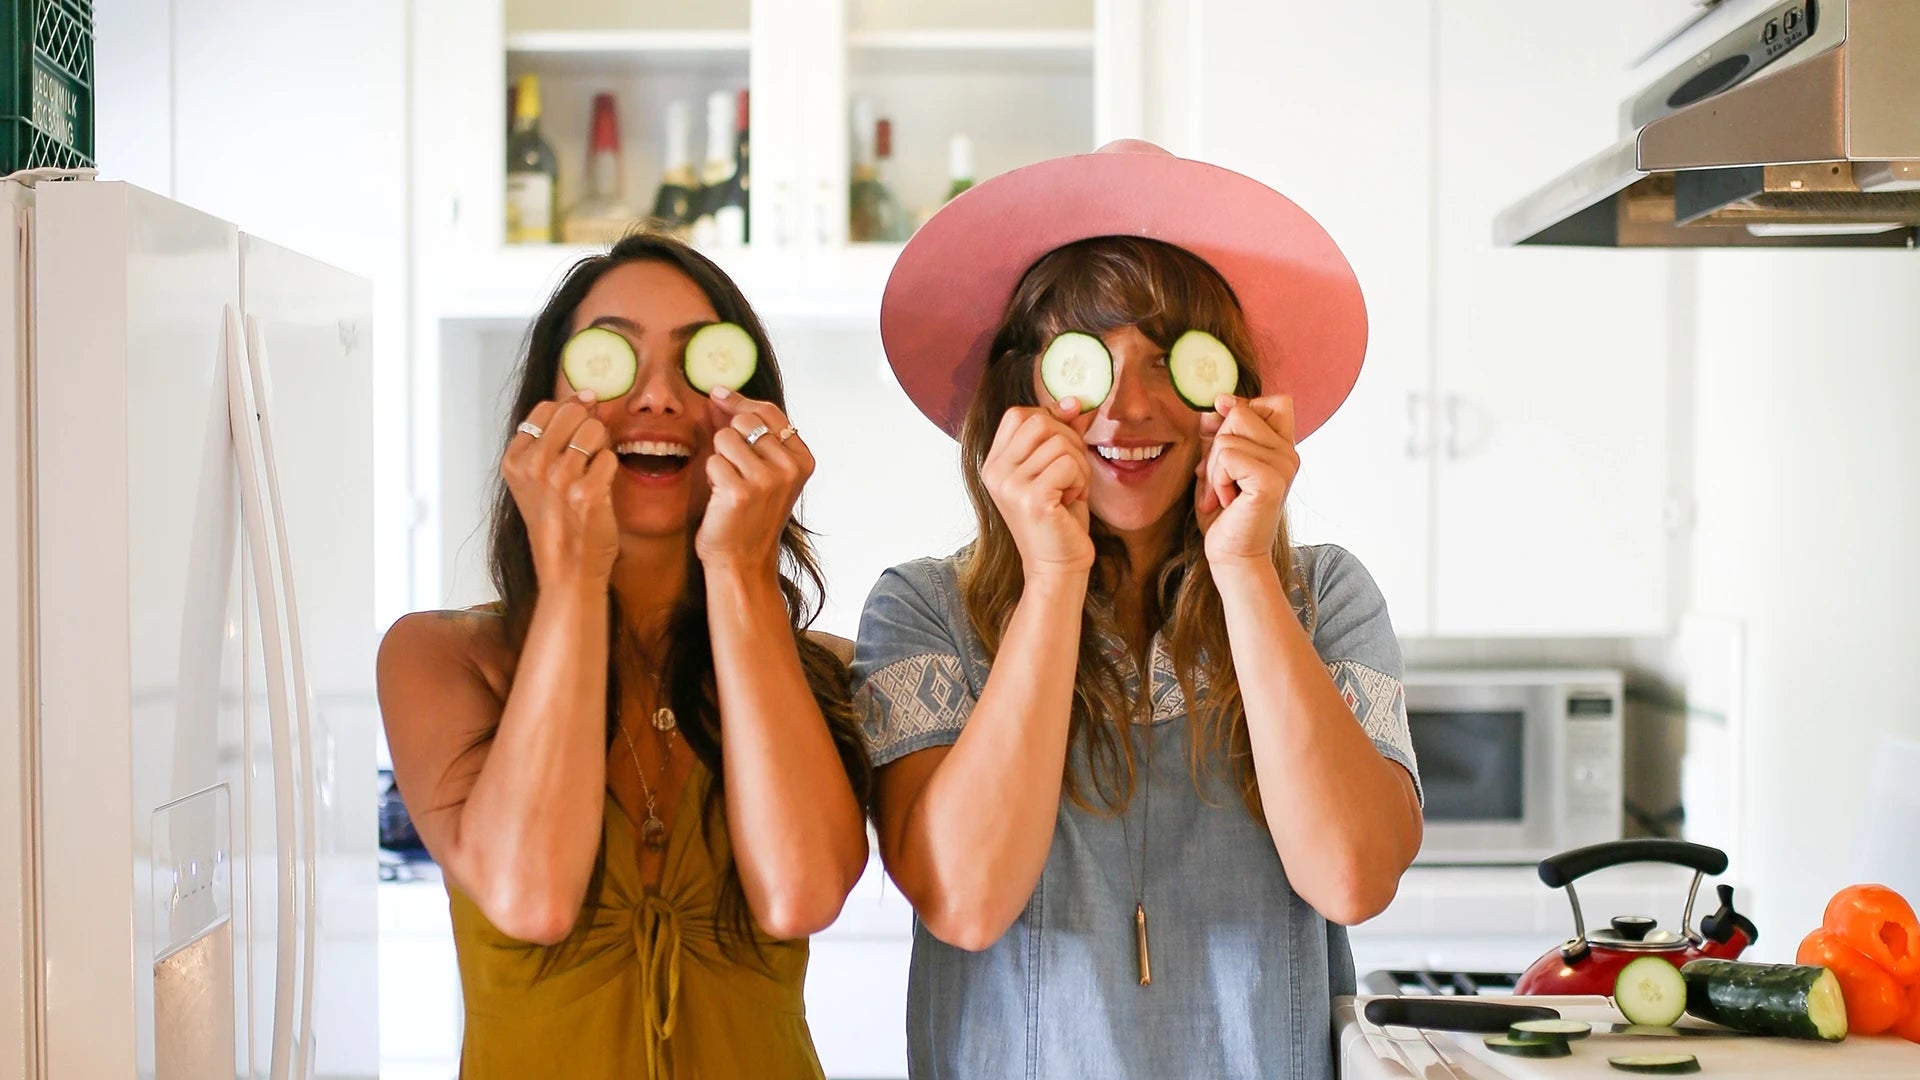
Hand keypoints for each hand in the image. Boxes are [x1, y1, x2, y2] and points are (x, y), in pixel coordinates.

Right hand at [502, 394, 619, 590]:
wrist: (567, 570)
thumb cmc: (556, 524)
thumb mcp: (536, 480)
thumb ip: (551, 439)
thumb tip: (585, 398)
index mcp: (515, 460)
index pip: (546, 408)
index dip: (570, 410)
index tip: (578, 425)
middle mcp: (533, 466)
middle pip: (572, 412)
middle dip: (588, 425)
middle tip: (587, 454)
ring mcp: (559, 478)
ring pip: (594, 430)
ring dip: (601, 447)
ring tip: (592, 472)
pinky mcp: (587, 492)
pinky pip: (610, 456)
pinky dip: (611, 470)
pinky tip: (600, 489)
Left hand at [695, 388, 814, 573]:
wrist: (742, 560)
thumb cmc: (750, 516)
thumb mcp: (764, 471)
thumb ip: (749, 433)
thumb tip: (720, 395)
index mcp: (802, 460)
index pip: (769, 412)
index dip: (740, 401)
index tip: (718, 395)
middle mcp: (789, 468)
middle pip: (745, 422)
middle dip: (730, 437)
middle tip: (734, 467)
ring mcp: (767, 479)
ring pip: (725, 438)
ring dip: (720, 458)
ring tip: (729, 484)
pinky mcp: (740, 491)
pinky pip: (712, 461)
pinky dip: (711, 477)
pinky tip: (721, 497)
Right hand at [982, 400, 1093, 577]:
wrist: (1057, 565)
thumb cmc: (1059, 518)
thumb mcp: (1057, 469)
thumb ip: (1061, 434)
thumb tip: (1075, 401)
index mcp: (994, 464)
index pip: (1018, 414)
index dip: (1049, 418)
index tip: (1065, 438)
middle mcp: (996, 473)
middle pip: (1040, 422)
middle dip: (1069, 441)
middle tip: (1072, 472)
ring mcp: (1011, 486)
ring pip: (1060, 443)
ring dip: (1078, 465)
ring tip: (1070, 490)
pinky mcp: (1032, 499)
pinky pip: (1068, 465)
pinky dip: (1080, 481)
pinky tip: (1071, 501)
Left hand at [1194, 394, 1298, 569]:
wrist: (1233, 555)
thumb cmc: (1225, 514)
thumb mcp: (1218, 465)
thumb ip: (1219, 434)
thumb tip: (1218, 404)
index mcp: (1281, 447)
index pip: (1276, 402)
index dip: (1244, 407)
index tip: (1222, 430)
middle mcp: (1289, 453)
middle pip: (1241, 413)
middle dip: (1216, 446)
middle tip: (1221, 481)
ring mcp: (1283, 465)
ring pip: (1228, 437)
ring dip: (1214, 469)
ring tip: (1225, 494)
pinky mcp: (1271, 480)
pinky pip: (1227, 457)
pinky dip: (1217, 480)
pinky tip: (1228, 501)